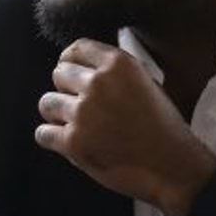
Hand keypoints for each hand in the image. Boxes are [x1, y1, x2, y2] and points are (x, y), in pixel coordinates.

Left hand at [34, 39, 215, 215]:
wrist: (174, 167)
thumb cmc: (163, 127)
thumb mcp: (147, 83)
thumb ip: (115, 72)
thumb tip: (85, 65)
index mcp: (119, 64)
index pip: (76, 49)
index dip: (71, 63)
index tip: (74, 77)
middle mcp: (97, 83)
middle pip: (58, 74)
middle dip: (67, 90)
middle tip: (83, 108)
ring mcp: (83, 112)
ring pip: (46, 103)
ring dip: (58, 115)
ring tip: (79, 127)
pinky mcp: (72, 141)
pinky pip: (42, 133)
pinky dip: (52, 140)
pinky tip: (72, 144)